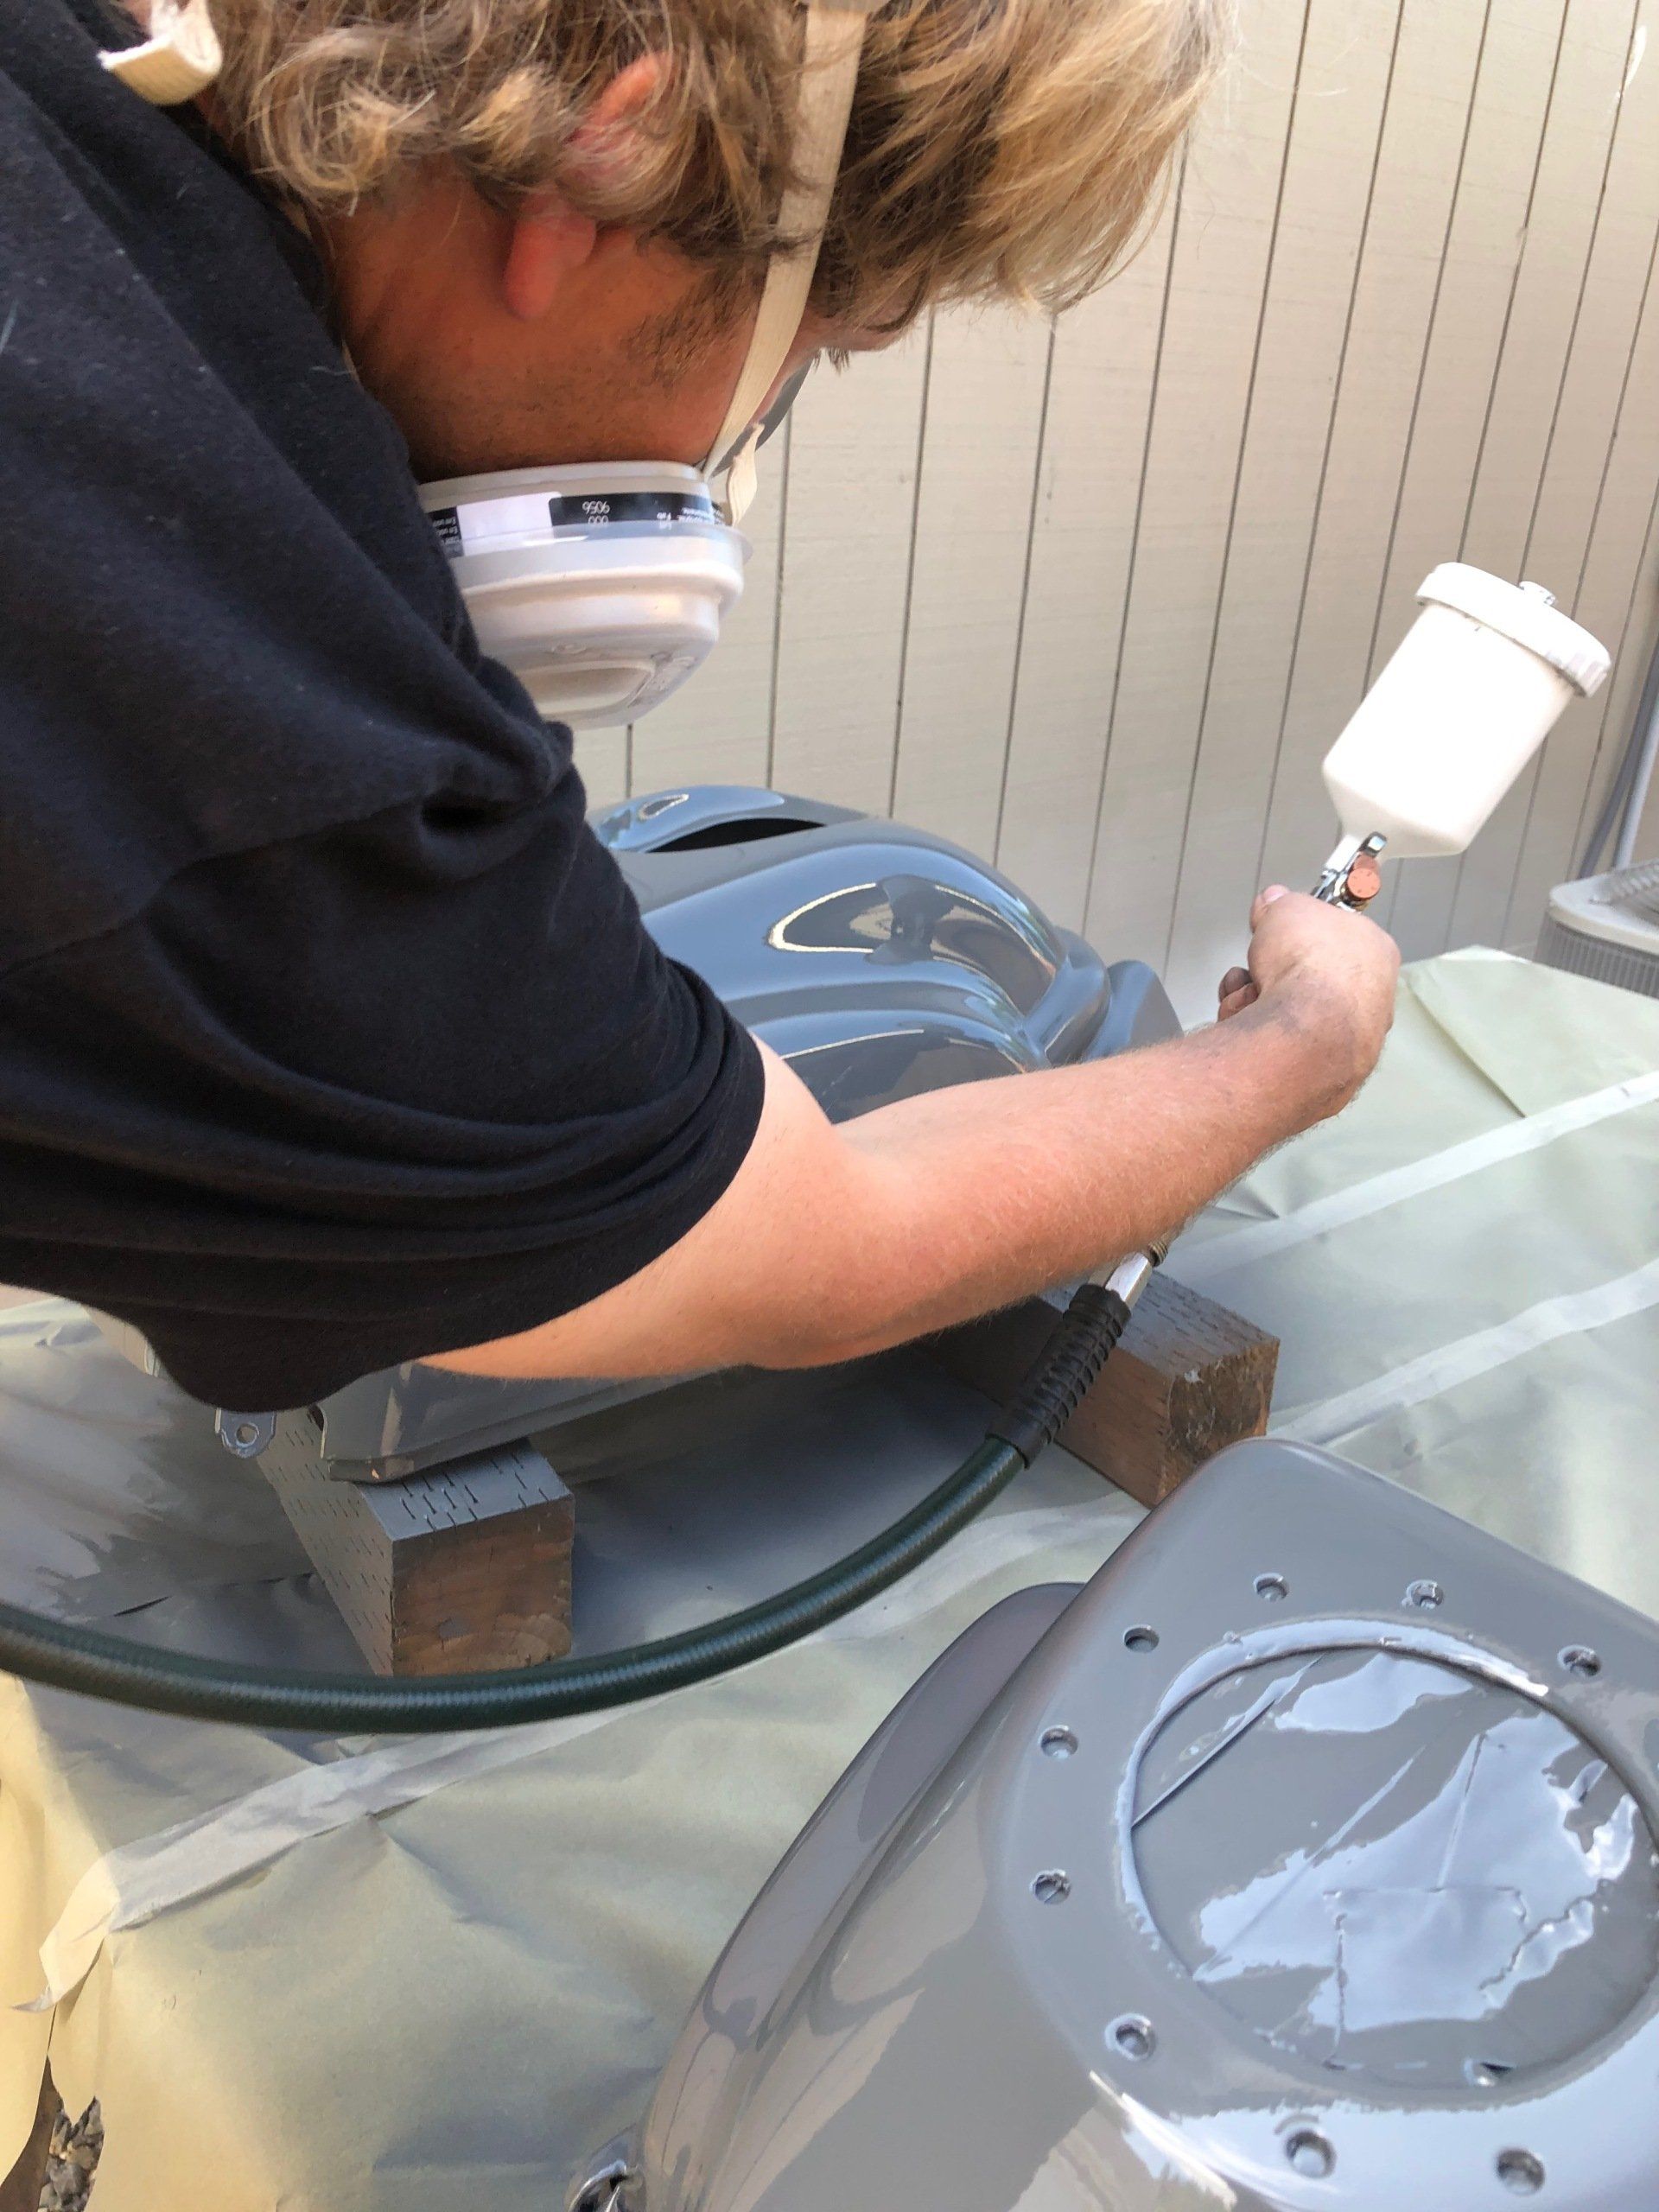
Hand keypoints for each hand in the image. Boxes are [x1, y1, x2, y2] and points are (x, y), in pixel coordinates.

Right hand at [1218, 885, 1399, 1108]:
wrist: (1303, 1034)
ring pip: (1282, 1010)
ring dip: (1252, 999)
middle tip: (1258, 965)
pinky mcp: (1317, 1070)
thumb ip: (1280, 904)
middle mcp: (1369, 999)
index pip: (1336, 934)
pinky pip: (1273, 1042)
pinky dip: (1252, 1031)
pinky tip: (1246, 1025)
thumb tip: (1275, 901)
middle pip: (1302, 976)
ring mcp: (1346, 1039)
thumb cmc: (1312, 969)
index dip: (1300, 928)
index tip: (1278, 925)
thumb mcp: (1288, 908)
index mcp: (1375, 951)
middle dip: (1268, 970)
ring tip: (1248, 997)